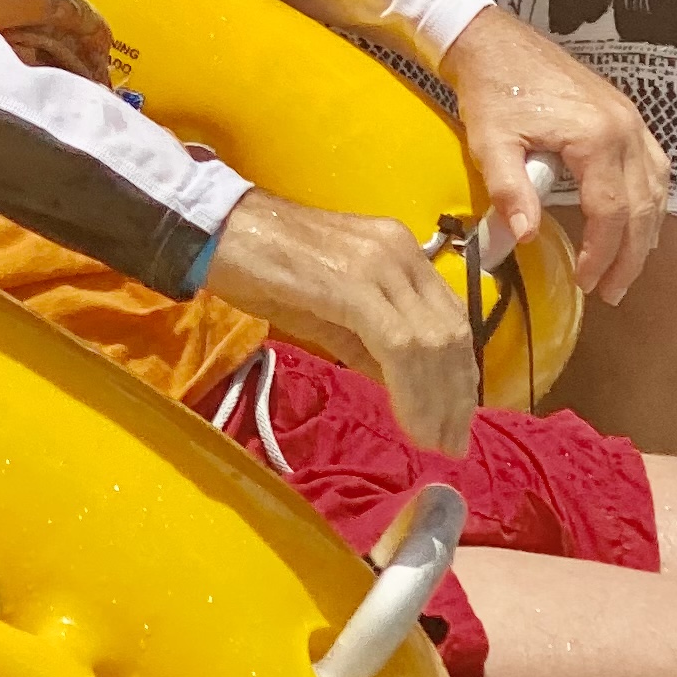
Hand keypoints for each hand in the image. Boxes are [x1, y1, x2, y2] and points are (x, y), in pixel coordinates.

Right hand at [208, 191, 479, 452]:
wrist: (214, 232)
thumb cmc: (262, 268)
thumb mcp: (330, 310)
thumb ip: (371, 343)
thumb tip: (407, 388)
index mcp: (401, 253)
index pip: (451, 319)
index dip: (461, 376)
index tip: (457, 423)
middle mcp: (401, 252)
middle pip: (451, 333)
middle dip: (456, 396)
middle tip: (451, 444)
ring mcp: (380, 263)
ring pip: (431, 342)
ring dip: (437, 402)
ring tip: (433, 442)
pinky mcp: (354, 283)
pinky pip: (398, 346)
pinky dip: (411, 392)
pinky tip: (410, 423)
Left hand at [439, 8, 668, 305]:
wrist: (495, 41)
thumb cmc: (492, 90)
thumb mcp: (491, 143)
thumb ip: (510, 191)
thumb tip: (527, 238)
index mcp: (596, 137)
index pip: (610, 212)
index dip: (601, 254)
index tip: (586, 283)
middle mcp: (625, 128)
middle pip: (642, 206)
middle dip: (630, 256)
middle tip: (612, 292)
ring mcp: (631, 119)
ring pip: (656, 189)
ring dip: (644, 233)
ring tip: (625, 269)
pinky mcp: (626, 115)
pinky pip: (653, 167)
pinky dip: (650, 201)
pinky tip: (638, 223)